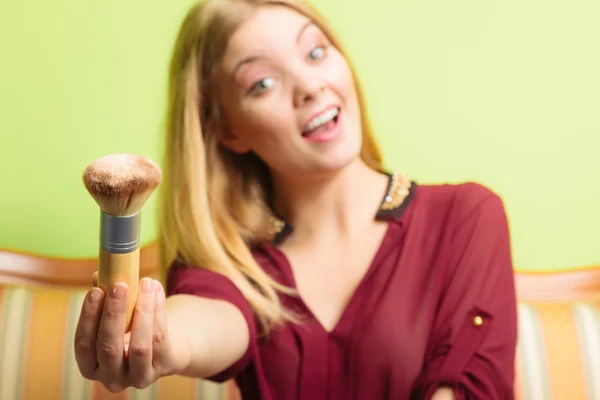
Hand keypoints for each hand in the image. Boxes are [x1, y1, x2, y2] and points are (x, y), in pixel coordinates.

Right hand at [74, 273, 191, 391]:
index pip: (83, 344)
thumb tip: (99, 274)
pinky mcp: (162, 368)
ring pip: (139, 345)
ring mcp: (138, 377)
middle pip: (109, 347)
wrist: (167, 347)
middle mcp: (111, 378)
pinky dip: (159, 311)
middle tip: (120, 285)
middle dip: (114, 313)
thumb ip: (105, 299)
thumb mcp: (116, 318)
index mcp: (91, 366)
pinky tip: (157, 289)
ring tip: (146, 282)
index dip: (88, 317)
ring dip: (143, 310)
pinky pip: (160, 339)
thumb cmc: (132, 329)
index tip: (96, 290)